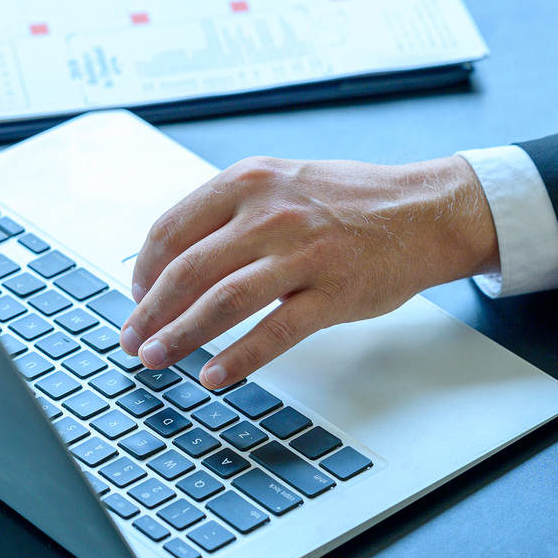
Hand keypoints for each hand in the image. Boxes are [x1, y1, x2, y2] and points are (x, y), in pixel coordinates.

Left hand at [119, 156, 498, 388]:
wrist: (423, 211)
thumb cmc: (350, 201)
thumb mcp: (283, 182)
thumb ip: (232, 211)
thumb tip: (175, 259)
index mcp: (250, 181)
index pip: (173, 228)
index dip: (145, 271)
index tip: (137, 297)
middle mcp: (271, 212)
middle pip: (189, 270)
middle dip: (151, 312)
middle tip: (133, 340)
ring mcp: (303, 252)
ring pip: (223, 301)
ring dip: (181, 336)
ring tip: (157, 359)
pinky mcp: (333, 292)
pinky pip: (274, 331)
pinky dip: (238, 358)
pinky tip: (215, 376)